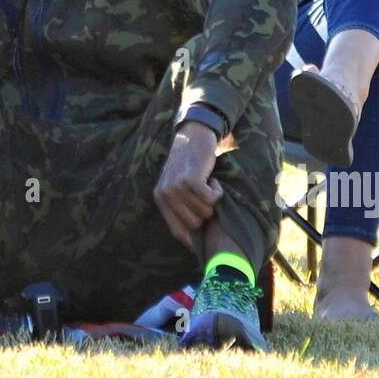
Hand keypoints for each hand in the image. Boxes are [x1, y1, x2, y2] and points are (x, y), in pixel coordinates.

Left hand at [153, 121, 222, 249]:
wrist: (193, 136)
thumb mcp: (178, 186)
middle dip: (206, 214)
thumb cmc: (190, 164)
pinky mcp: (190, 179)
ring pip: (205, 212)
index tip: (208, 238)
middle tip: (206, 196)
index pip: (178, 232)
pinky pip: (211, 199)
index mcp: (160, 199)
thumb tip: (196, 241)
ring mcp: (176, 187)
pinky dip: (218, 192)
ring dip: (212, 200)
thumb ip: (181, 207)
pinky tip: (212, 180)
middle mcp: (165, 194)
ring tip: (207, 184)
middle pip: (195, 224)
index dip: (194, 239)